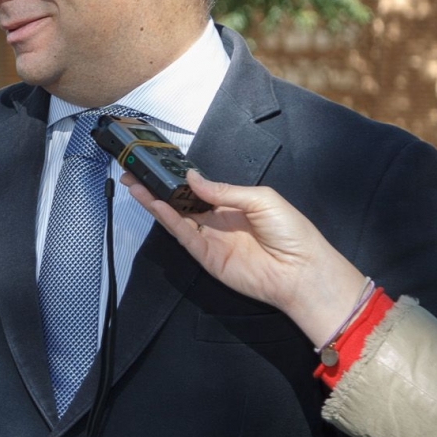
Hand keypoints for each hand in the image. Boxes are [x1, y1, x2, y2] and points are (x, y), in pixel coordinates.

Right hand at [123, 169, 366, 346]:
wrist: (301, 271)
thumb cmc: (292, 232)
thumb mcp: (262, 199)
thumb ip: (224, 190)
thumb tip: (193, 178)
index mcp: (233, 204)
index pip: (199, 189)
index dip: (179, 178)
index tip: (159, 165)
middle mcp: (218, 221)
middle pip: (181, 202)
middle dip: (159, 188)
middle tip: (135, 173)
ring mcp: (210, 239)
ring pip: (176, 218)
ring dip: (155, 202)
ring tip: (135, 185)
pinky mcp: (206, 256)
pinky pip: (183, 235)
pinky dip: (168, 220)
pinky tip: (155, 205)